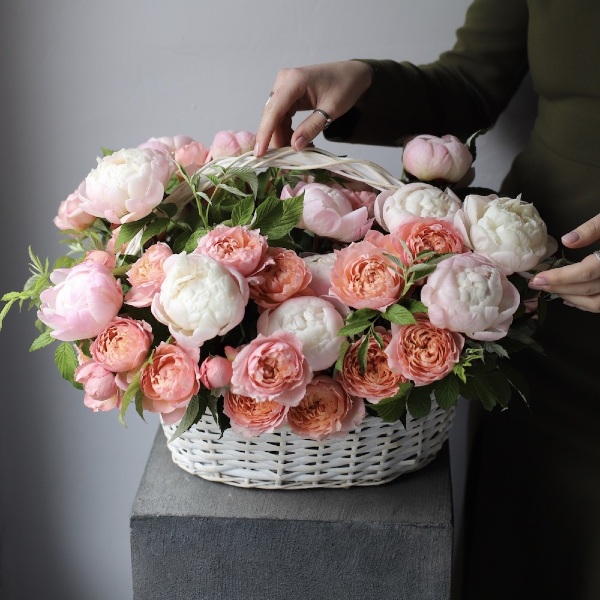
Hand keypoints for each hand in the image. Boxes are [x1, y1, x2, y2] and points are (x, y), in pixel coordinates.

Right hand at [254, 61, 371, 156]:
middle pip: (272, 116)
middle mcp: (284, 82)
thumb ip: (312, 127)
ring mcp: (284, 88)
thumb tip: (295, 147)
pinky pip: (282, 117)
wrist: (353, 74)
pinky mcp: (288, 96)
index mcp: (294, 80)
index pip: (274, 110)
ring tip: (296, 153)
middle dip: (275, 139)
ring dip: (282, 137)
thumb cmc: (345, 86)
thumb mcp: (331, 109)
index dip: (265, 133)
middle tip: (282, 161)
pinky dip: (288, 132)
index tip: (260, 153)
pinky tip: (298, 142)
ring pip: (275, 119)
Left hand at [529, 213, 599, 311]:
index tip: (537, 278)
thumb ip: (594, 227)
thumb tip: (568, 241)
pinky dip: (586, 304)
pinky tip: (571, 298)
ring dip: (571, 298)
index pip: (587, 272)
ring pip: (598, 303)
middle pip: (590, 289)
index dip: (560, 277)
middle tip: (535, 285)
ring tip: (550, 290)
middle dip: (560, 288)